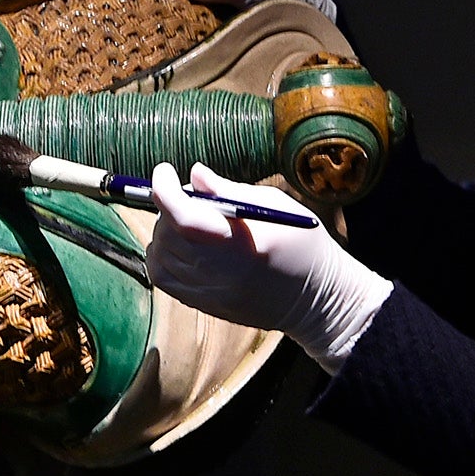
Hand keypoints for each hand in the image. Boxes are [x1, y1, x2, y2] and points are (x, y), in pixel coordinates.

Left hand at [145, 162, 390, 372]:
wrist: (316, 301)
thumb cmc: (302, 244)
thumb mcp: (274, 205)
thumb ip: (228, 190)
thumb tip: (194, 174)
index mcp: (242, 244)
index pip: (185, 217)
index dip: (165, 190)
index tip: (165, 170)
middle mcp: (220, 272)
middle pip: (169, 233)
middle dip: (169, 205)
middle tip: (188, 195)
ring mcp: (210, 293)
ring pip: (159, 256)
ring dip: (164, 231)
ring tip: (187, 220)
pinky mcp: (204, 305)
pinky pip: (163, 278)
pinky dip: (160, 256)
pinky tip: (180, 244)